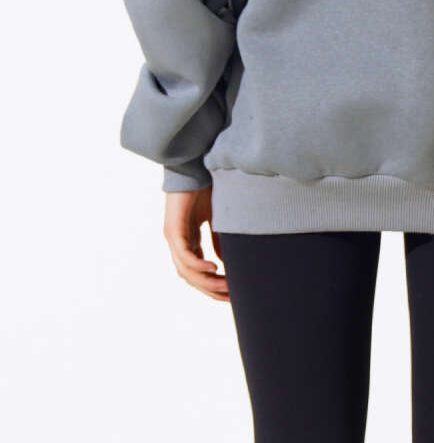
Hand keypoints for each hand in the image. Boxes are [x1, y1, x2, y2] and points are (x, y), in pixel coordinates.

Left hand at [163, 185, 228, 300]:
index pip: (197, 272)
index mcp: (187, 240)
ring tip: (226, 286)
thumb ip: (218, 238)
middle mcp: (177, 242)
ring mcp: (173, 237)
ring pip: (187, 271)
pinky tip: (214, 268)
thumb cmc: (204, 187)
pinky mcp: (173, 229)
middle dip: (211, 290)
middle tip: (230, 298)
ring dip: (207, 282)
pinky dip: (198, 265)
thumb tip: (224, 261)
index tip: (231, 294)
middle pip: (191, 277)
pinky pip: (185, 255)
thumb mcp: (216, 217)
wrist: (193, 164)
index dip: (212, 285)